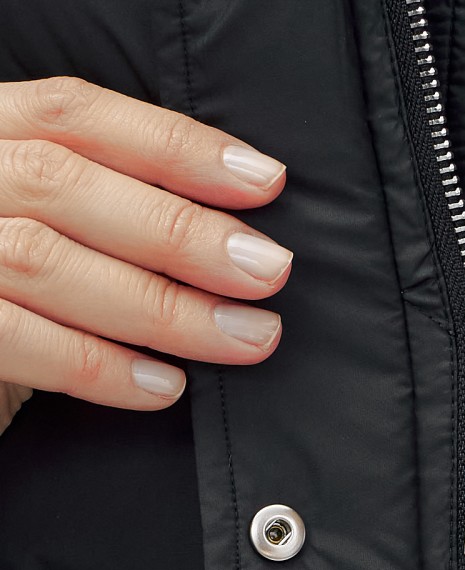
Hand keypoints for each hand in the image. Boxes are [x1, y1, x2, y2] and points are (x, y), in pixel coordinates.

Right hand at [0, 75, 293, 432]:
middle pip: (63, 184)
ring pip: (43, 262)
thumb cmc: (19, 299)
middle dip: (180, 231)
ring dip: (161, 307)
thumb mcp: (54, 229)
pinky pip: (15, 339)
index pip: (74, 116)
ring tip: (242, 337)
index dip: (174, 146)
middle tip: (268, 270)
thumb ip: (112, 211)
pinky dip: (97, 366)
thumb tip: (237, 240)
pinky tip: (165, 387)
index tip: (264, 181)